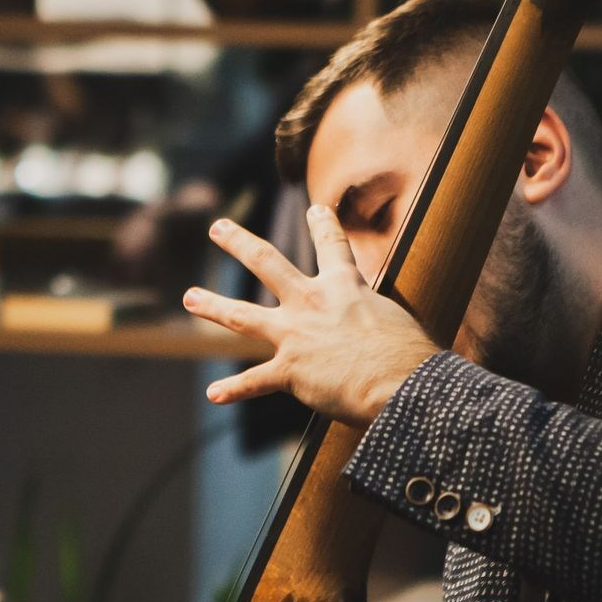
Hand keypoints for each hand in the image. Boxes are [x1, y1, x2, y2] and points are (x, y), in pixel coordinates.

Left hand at [185, 206, 442, 427]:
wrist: (401, 384)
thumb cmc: (411, 356)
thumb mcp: (396, 320)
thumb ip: (378, 319)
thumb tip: (386, 332)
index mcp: (345, 286)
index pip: (333, 246)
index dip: (324, 225)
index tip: (315, 207)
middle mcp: (311, 302)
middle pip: (266, 262)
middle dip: (238, 243)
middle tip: (217, 228)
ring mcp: (294, 335)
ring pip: (242, 315)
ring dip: (212, 304)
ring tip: (190, 297)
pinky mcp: (289, 371)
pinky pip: (254, 381)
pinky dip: (233, 389)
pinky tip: (214, 393)